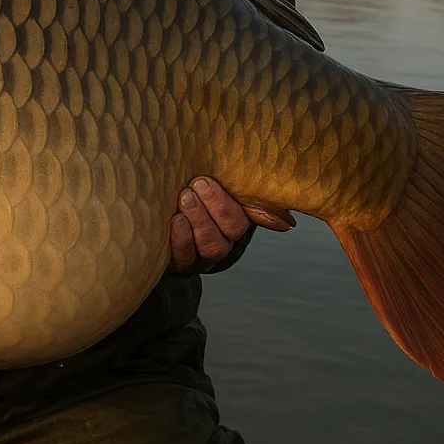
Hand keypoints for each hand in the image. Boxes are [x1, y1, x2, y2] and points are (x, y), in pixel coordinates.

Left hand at [168, 176, 294, 273]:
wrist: (156, 211)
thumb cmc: (191, 195)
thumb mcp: (217, 192)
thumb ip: (247, 200)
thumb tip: (287, 223)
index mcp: (232, 224)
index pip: (239, 220)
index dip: (224, 204)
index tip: (204, 181)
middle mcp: (220, 243)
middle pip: (226, 234)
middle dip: (211, 209)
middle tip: (195, 185)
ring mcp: (200, 256)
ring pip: (210, 246)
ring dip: (198, 220)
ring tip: (184, 198)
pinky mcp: (179, 263)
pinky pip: (184, 258)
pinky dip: (181, 239)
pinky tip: (174, 220)